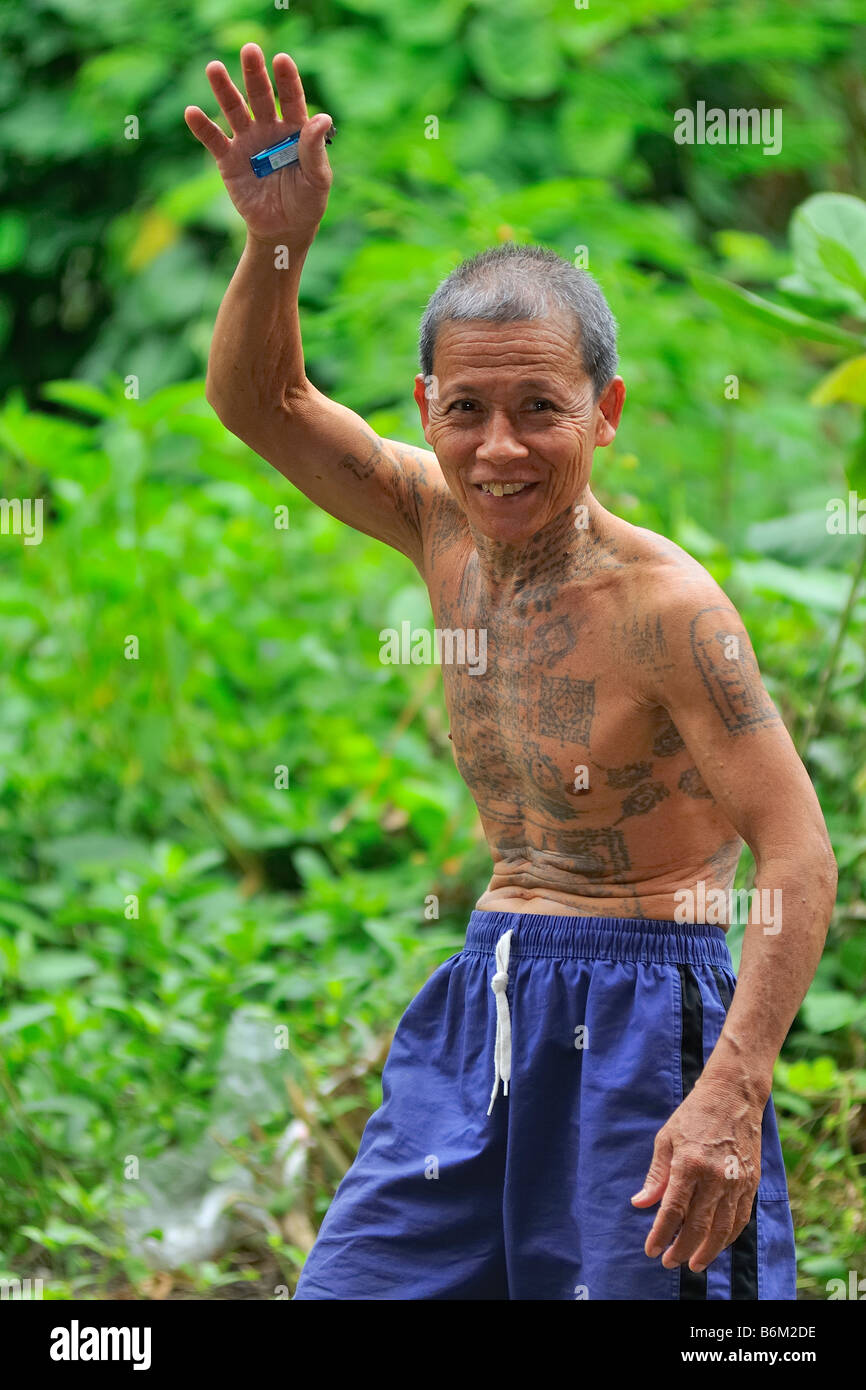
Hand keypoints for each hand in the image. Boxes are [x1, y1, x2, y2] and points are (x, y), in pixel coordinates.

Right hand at [184, 43, 332, 245]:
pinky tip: (192, 112)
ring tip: (214, 68)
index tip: (281, 60)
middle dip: (255, 75)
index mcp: (295, 128)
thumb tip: (322, 118)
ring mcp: (247, 141)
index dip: (287, 80)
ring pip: (234, 110)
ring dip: (224, 90)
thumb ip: (315, 150)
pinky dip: (202, 127)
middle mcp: (269, 128)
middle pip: (261, 96)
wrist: (284, 229)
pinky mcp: (229, 160)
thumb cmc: (307, 202)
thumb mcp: (318, 179)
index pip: (292, 99)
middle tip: (249, 50)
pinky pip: (214, 140)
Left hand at [631, 1076, 762, 1271]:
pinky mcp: (751, 1182)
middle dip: (682, 1250)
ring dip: (707, 1251)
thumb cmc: (693, 1115)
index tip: (651, 1250)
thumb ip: (655, 1175)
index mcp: (689, 1164)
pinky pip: (741, 1218)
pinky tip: (717, 1245)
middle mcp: (715, 1176)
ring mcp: (736, 1181)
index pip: (672, 1211)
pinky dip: (729, 1237)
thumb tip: (640, 1203)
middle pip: (697, 1226)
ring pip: (722, 1229)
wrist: (733, 1096)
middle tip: (670, 1262)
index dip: (660, 1235)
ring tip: (694, 1264)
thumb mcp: (666, 1138)